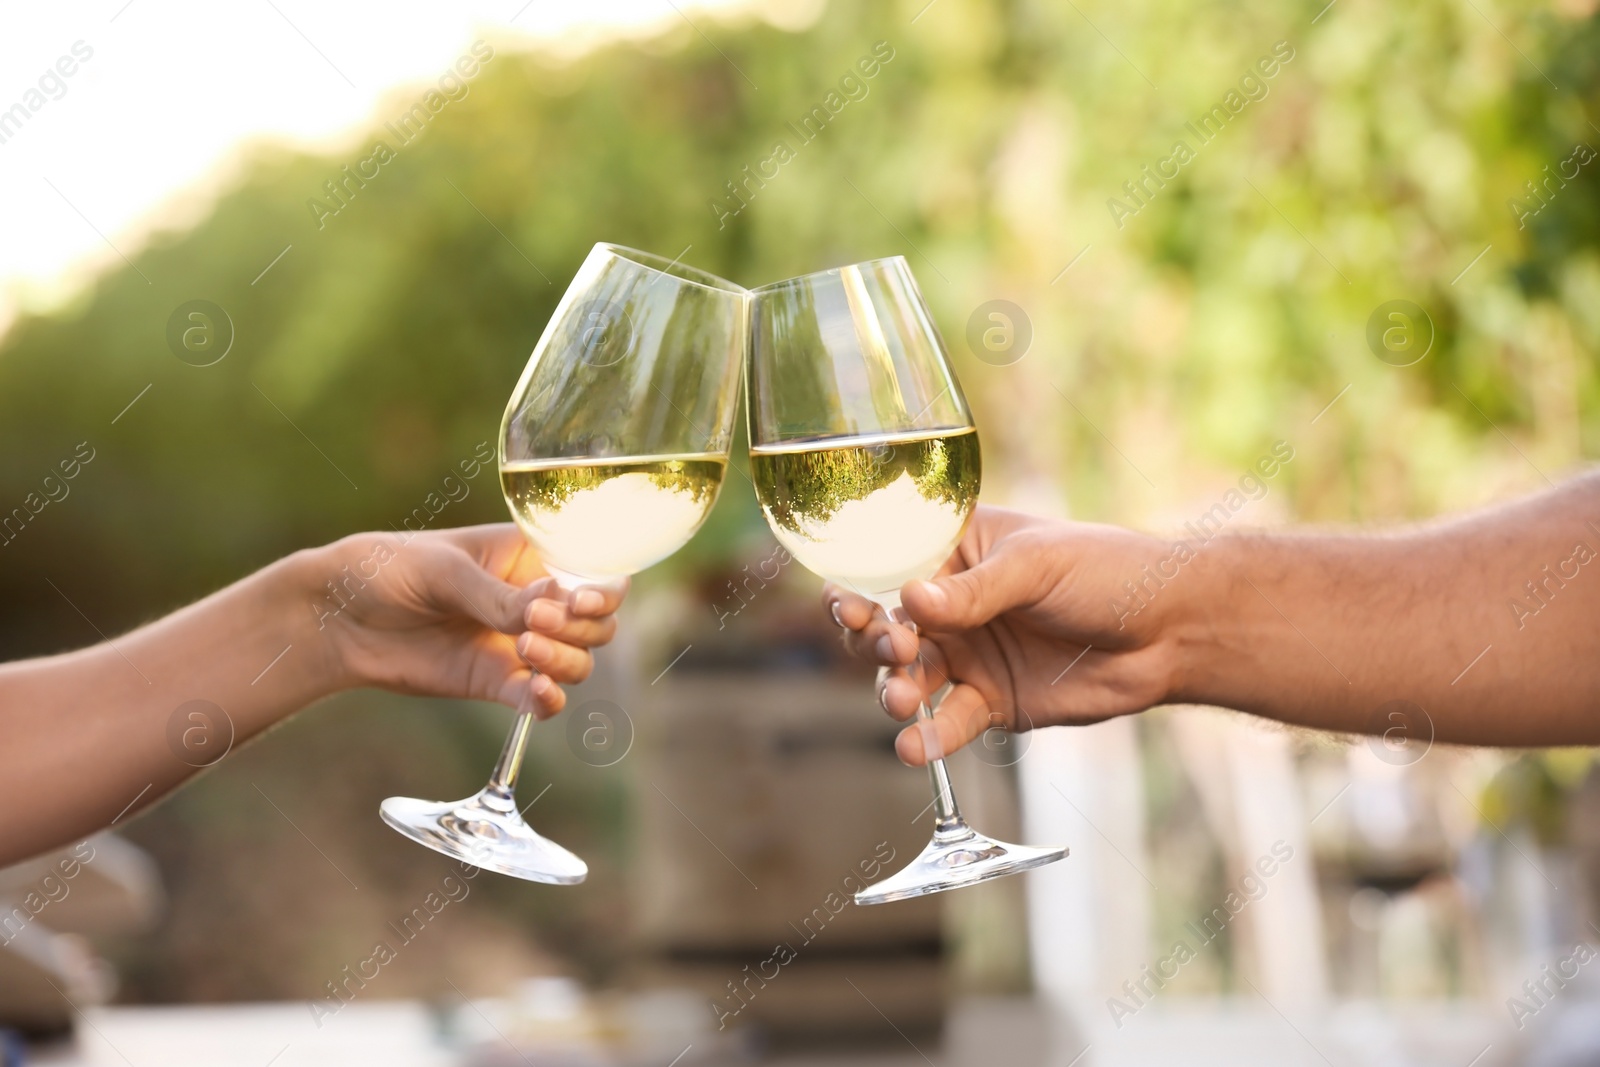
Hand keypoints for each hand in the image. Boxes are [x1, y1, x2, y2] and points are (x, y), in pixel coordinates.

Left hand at [313, 524, 625, 717]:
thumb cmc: (388, 569)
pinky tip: (537, 695)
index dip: (603, 587)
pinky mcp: (496, 682)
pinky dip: (548, 701)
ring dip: (566, 660)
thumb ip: (497, 596)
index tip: (579, 598)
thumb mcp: (445, 571)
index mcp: (530, 555)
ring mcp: (519, 643)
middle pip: (596, 621)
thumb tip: (548, 614)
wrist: (338, 618)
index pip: (593, 569)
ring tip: (525, 649)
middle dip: (582, 626)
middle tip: (535, 624)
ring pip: (577, 660)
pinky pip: (540, 698)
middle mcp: (535, 599)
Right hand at [826, 506, 1182, 764]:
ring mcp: (967, 655)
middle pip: (885, 628)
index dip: (856, 587)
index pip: (887, 567)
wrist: (1169, 632)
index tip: (849, 607)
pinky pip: (948, 723)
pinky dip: (929, 738)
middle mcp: (950, 605)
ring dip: (896, 690)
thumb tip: (910, 600)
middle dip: (873, 642)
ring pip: (910, 678)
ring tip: (902, 700)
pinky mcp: (990, 702)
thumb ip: (975, 591)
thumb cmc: (1107, 572)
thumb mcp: (1038, 566)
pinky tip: (915, 749)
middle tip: (894, 650)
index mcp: (954, 552)